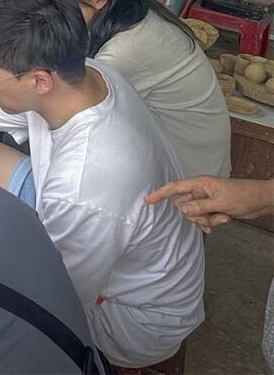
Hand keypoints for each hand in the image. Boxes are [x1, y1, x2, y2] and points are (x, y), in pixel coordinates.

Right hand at [144, 176, 273, 233]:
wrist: (261, 200)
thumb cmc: (243, 196)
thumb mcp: (220, 203)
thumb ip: (199, 207)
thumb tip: (181, 210)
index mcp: (200, 184)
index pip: (174, 188)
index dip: (160, 194)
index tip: (147, 200)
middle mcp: (200, 191)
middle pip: (183, 205)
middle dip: (193, 215)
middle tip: (208, 218)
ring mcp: (206, 200)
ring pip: (193, 214)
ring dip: (204, 220)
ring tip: (221, 218)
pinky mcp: (212, 208)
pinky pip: (202, 218)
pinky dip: (208, 222)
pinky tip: (219, 222)